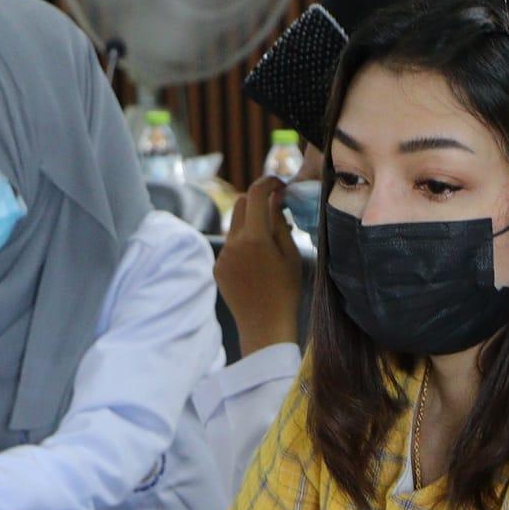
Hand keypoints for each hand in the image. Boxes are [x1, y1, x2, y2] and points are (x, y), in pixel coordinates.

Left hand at [216, 177, 304, 356]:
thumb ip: (280, 224)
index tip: (279, 185)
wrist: (265, 327)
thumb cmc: (286, 292)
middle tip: (276, 209)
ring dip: (251, 224)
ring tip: (270, 242)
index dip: (268, 182)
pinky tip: (258, 263)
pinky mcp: (218, 268)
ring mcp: (223, 255)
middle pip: (241, 204)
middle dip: (258, 200)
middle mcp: (233, 242)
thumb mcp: (290, 255)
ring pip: (235, 226)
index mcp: (255, 238)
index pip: (256, 193)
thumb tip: (275, 200)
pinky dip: (244, 244)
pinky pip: (230, 246)